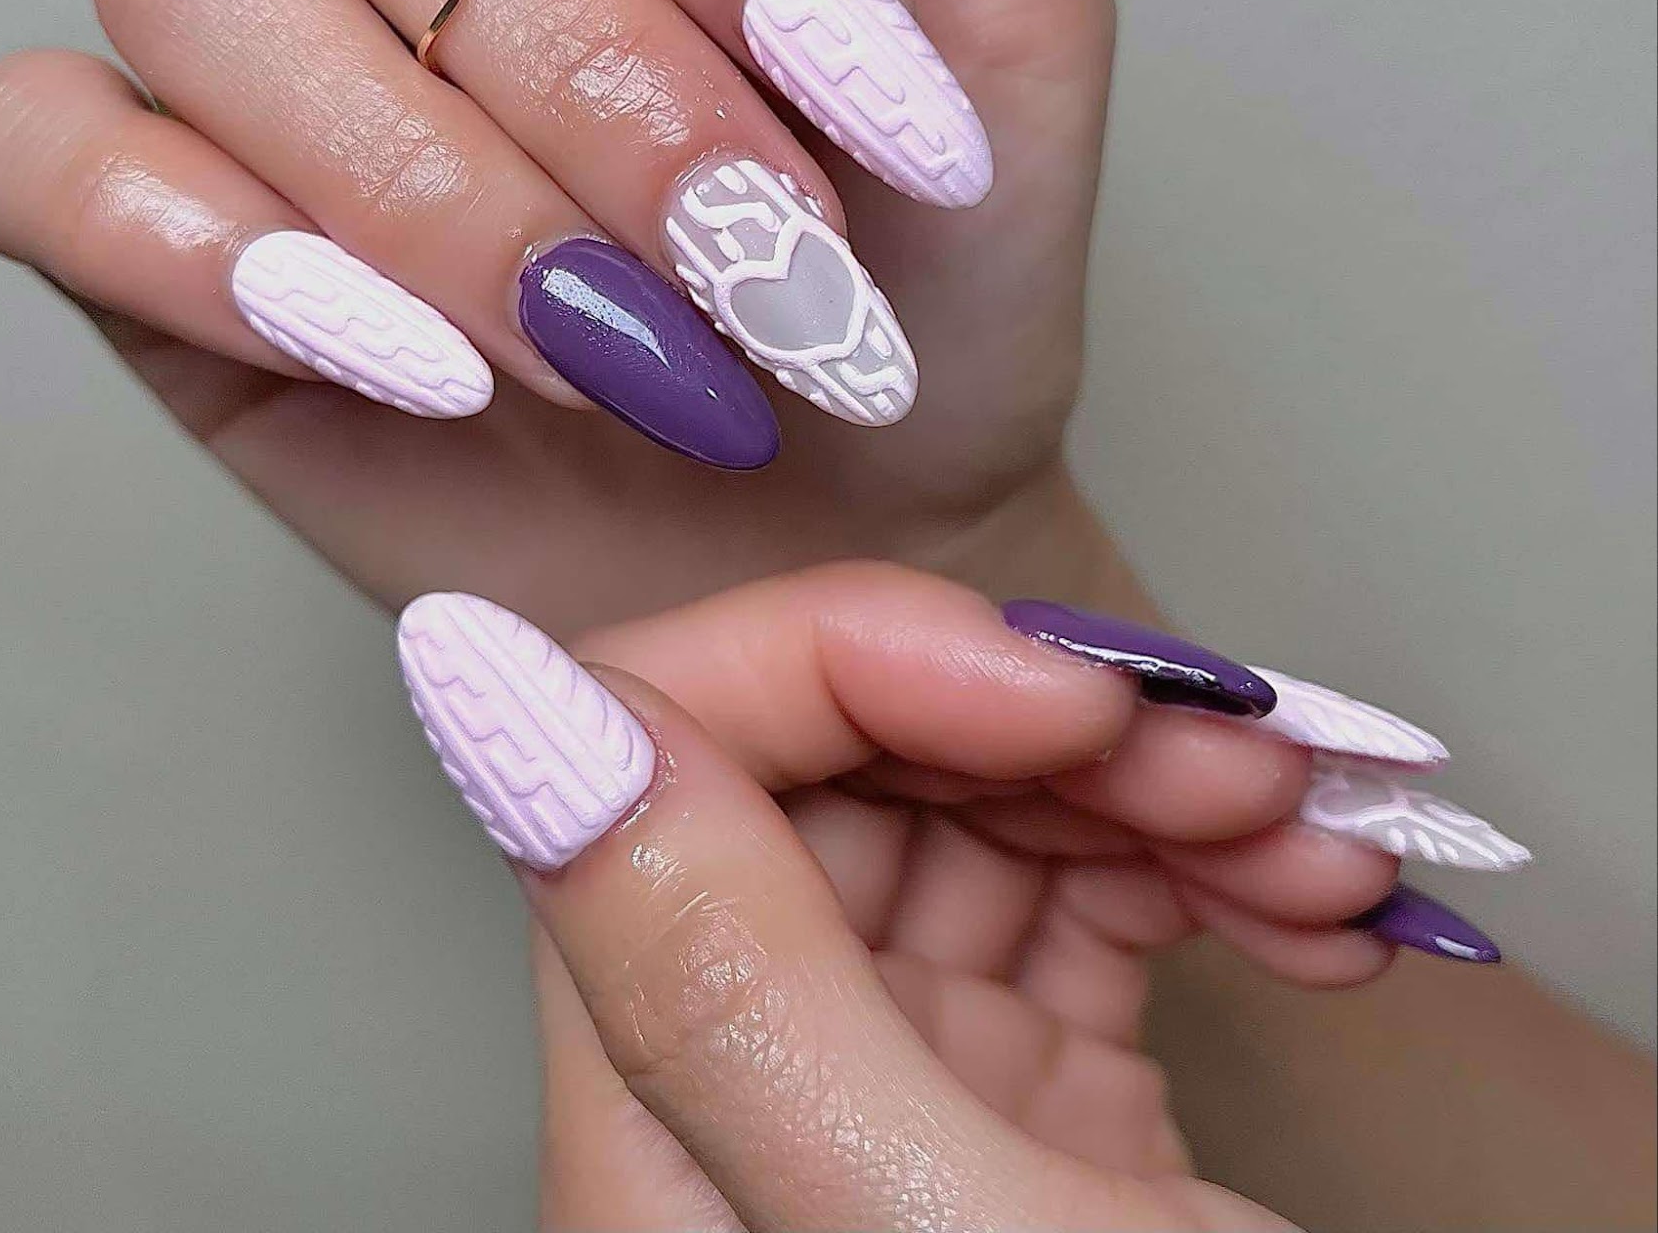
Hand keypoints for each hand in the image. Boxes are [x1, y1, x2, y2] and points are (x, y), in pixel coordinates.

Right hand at [0, 0, 1115, 633]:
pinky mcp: (151, 218)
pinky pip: (44, 146)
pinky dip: (214, 253)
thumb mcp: (989, 3)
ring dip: (449, 202)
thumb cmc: (934, 274)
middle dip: (609, 90)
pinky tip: (408, 364)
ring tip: (621, 358)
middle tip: (768, 268)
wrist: (861, 530)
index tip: (842, 51)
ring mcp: (262, 41)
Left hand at [398, 563, 1412, 1231]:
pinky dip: (1199, 872)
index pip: (652, 758)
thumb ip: (708, 974)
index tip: (1052, 699)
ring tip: (1305, 827)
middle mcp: (748, 1096)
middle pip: (835, 773)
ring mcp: (893, 1098)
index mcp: (658, 1121)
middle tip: (1224, 752)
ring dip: (1152, 786)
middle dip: (1045, 723)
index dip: (849, 666)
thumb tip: (480, 688)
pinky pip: (1082, 917)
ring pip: (976, 823)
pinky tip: (1308, 902)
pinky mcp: (1028, 1119)